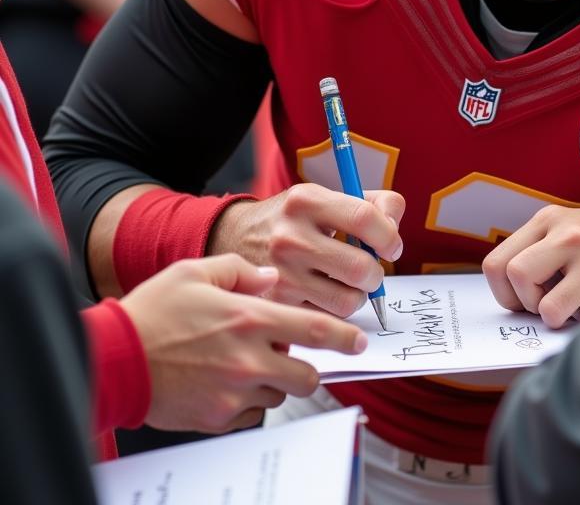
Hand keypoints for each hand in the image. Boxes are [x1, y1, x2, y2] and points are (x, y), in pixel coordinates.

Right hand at [119, 254, 367, 432]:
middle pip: (307, 374)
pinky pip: (251, 413)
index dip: (345, 337)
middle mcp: (248, 359)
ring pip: (281, 395)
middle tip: (299, 356)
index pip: (316, 330)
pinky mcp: (217, 417)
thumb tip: (270, 278)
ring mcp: (233, 392)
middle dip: (310, 366)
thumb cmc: (153, 312)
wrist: (113, 358)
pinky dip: (249, 400)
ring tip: (252, 364)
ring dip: (278, 382)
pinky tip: (228, 382)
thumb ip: (241, 271)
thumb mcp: (197, 271)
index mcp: (249, 319)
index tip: (359, 341)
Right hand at [207, 185, 404, 317]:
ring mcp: (280, 273)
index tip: (392, 247)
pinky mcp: (275, 304)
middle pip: (359, 267)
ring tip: (347, 284)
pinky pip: (326, 318)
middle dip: (376, 274)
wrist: (235, 237)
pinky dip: (333, 311)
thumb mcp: (326, 197)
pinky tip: (323, 294)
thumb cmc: (296, 218)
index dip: (389, 236)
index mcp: (307, 201)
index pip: (364, 218)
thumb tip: (394, 230)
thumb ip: (372, 204)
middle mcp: (290, 236)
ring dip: (358, 296)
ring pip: (346, 301)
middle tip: (371, 272)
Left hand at [482, 206, 579, 327]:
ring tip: (579, 305)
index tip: (520, 299)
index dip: (503, 292)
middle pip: (518, 277)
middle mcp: (572, 236)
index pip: (498, 263)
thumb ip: (534, 250)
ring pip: (549, 310)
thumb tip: (506, 293)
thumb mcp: (566, 228)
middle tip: (548, 302)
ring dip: (561, 318)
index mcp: (551, 220)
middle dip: (528, 302)